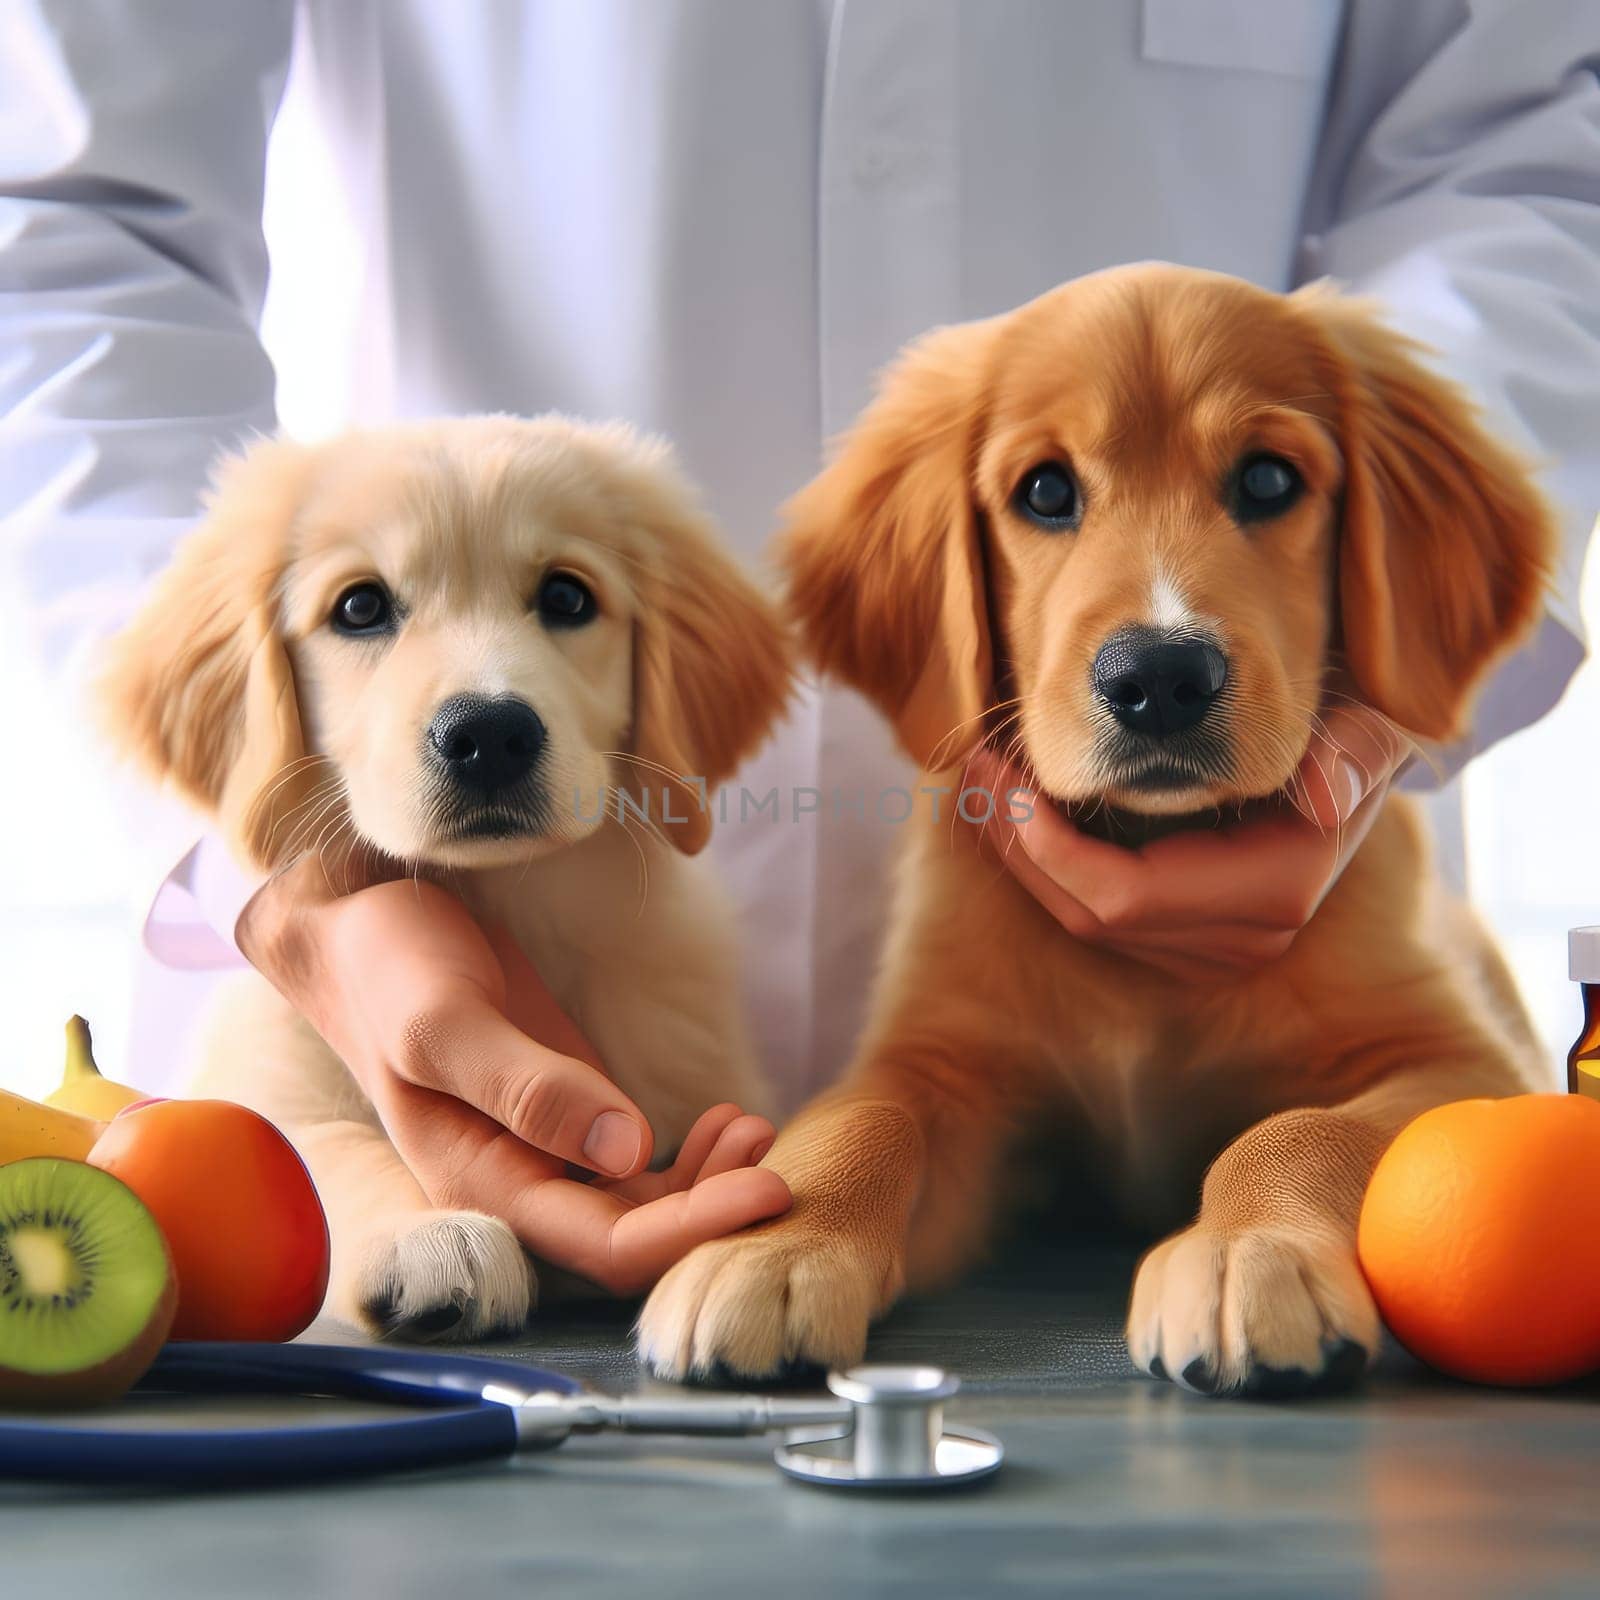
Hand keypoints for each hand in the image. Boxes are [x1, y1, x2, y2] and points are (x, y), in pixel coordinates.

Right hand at [237, 855, 789, 1293]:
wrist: (359, 920)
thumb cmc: (387, 967)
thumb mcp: (446, 1021)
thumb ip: (526, 1089)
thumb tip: (622, 1151)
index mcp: (481, 1179)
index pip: (605, 1246)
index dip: (691, 1231)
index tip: (765, 1189)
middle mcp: (516, 1180)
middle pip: (634, 1239)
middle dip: (712, 1214)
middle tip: (776, 1162)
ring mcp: (544, 1148)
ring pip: (643, 1206)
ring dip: (709, 1184)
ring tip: (753, 1127)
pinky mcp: (566, 1111)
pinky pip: (636, 1166)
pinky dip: (690, 1156)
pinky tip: (723, 1120)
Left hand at [967, 702, 1410, 980]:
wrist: (1355, 769)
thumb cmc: (1350, 734)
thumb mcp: (1364, 730)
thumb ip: (1355, 754)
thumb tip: (1323, 795)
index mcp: (1274, 892)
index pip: (1123, 896)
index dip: (1044, 844)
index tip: (1001, 770)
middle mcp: (1242, 940)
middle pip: (1087, 914)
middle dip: (1014, 842)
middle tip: (970, 762)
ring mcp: (1212, 951)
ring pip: (1079, 917)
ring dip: (1017, 848)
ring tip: (981, 773)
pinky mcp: (1186, 943)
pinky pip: (1091, 910)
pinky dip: (1042, 858)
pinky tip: (1012, 802)